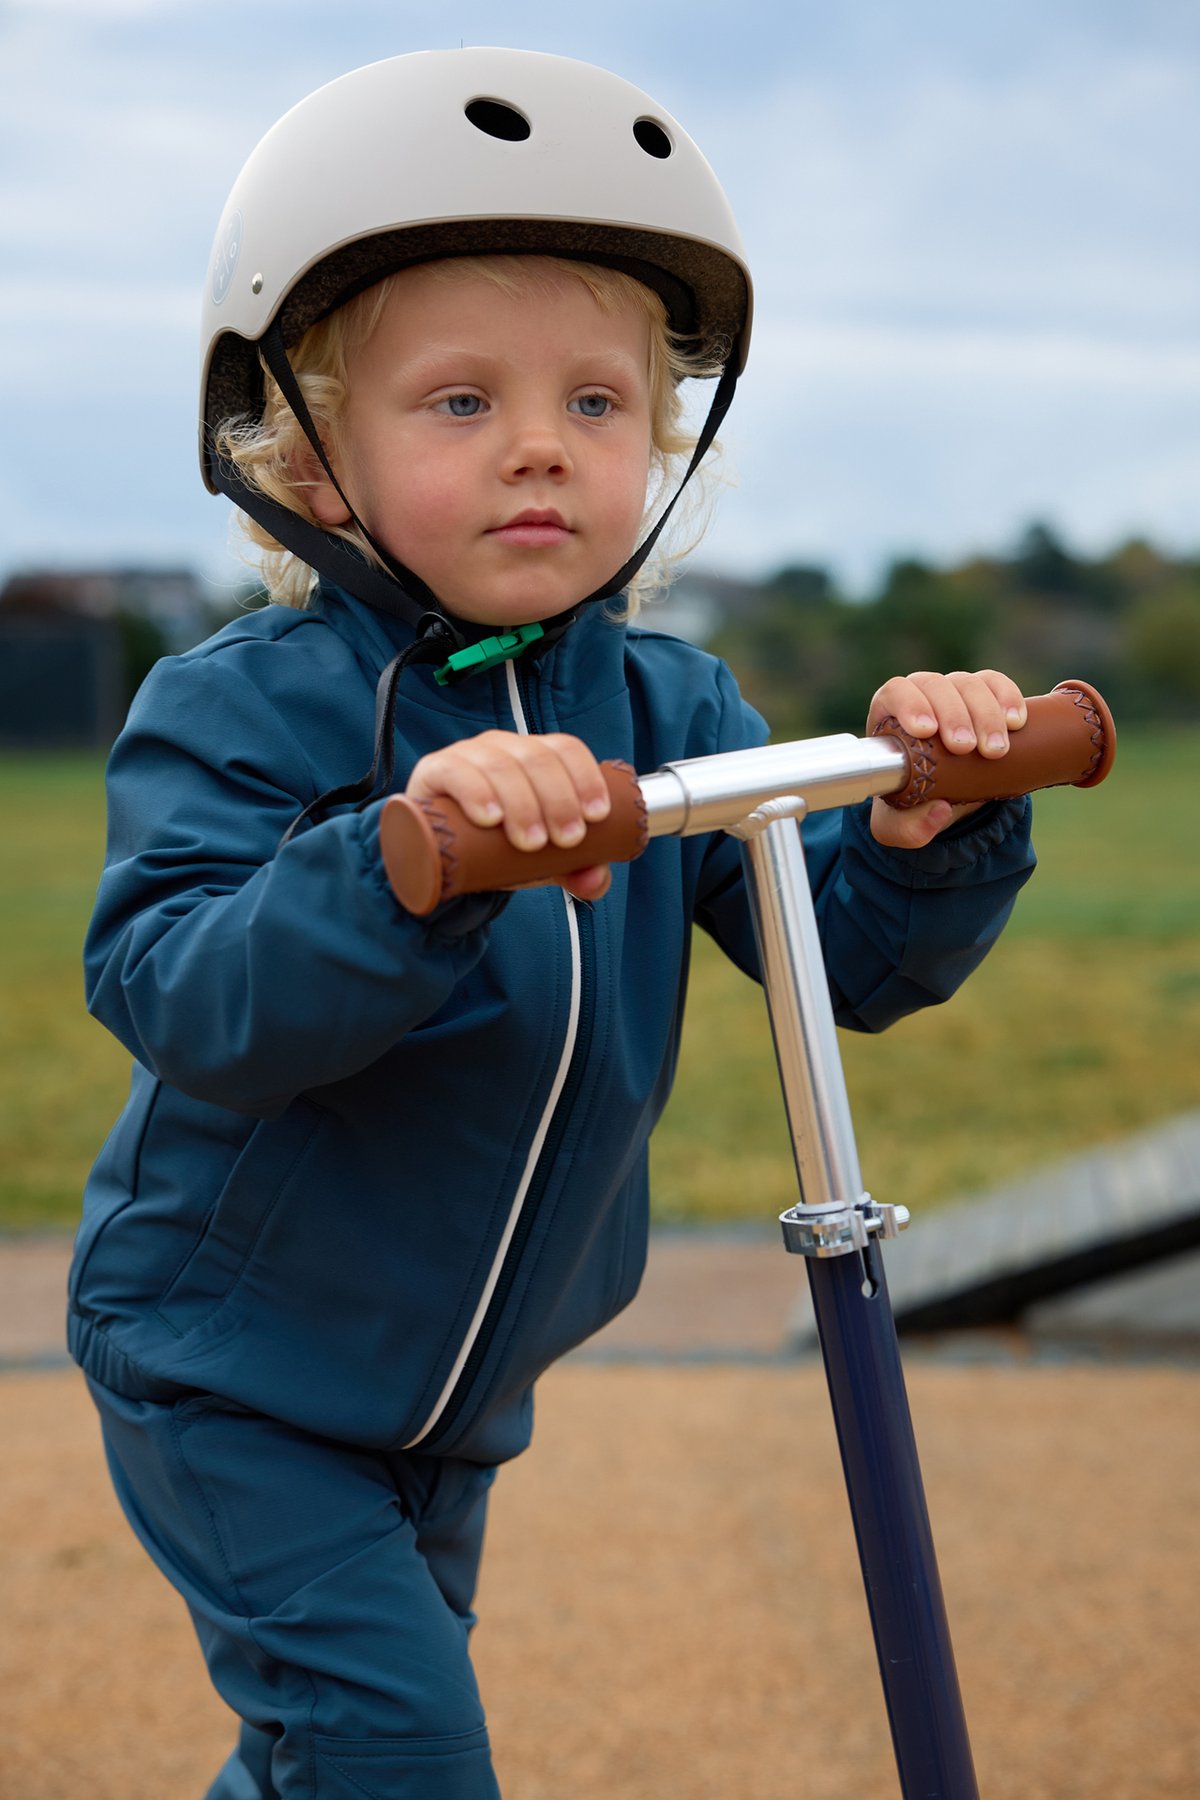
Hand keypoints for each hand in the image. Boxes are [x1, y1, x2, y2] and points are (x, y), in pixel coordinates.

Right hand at [406, 730, 612, 900]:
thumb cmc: (498, 847)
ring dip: (522, 803)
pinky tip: (490, 818)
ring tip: (531, 843)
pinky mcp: (435, 771)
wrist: (442, 856)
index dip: (586, 777)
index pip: (566, 749)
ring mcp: (468, 755)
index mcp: (536, 756)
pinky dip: (476, 792)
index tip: (596, 816)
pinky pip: (456, 772)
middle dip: (559, 800)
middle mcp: (504, 747)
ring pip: (501, 765)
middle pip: (537, 758)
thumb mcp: (541, 858)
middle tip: (567, 841)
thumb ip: (575, 869)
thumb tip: (594, 883)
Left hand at [866, 669, 1027, 848]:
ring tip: (996, 750)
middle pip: (936, 686)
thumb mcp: (900, 826)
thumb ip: (908, 828)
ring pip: (969, 684)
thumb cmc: (913, 804)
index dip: (910, 704)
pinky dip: (1008, 698)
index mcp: (890, 717)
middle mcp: (922, 698)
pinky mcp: (986, 696)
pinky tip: (1016, 723)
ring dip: (985, 714)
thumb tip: (939, 812)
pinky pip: (996, 684)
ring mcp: (954, 693)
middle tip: (966, 748)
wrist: (946, 796)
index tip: (926, 731)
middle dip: (954, 715)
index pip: (896, 692)